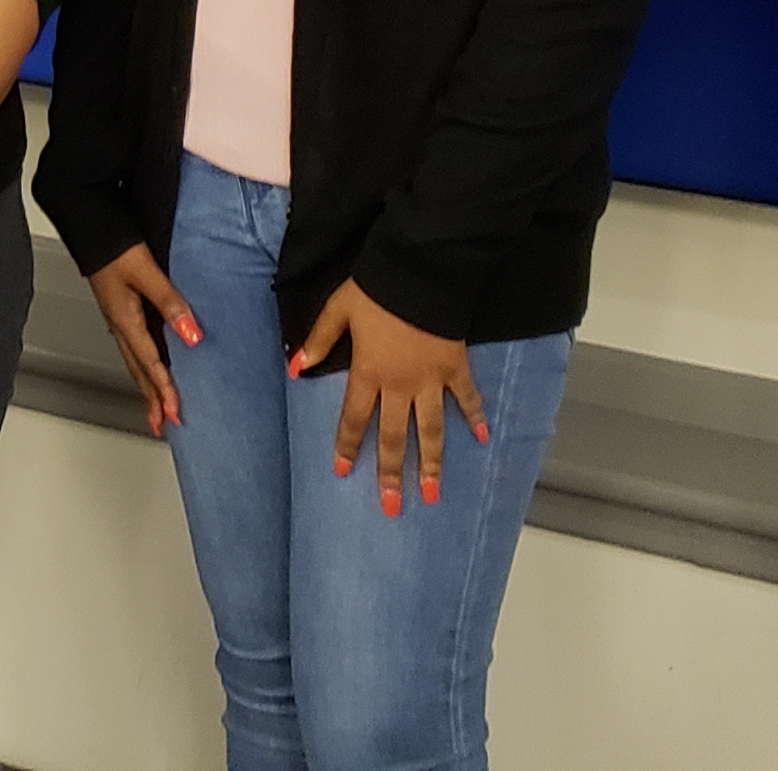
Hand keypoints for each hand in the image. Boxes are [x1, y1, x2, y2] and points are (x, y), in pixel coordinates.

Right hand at [81, 243, 202, 436]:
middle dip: (152, 400)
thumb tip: (191, 334)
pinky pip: (133, 349)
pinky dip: (141, 368)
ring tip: (154, 409)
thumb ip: (170, 303)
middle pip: (138, 372)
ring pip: (134, 363)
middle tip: (163, 424)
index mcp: (126, 321)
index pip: (150, 365)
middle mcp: (120, 325)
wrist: (92, 229)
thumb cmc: (116, 247)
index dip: (164, 391)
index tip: (175, 414)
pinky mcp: (120, 310)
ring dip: (145, 388)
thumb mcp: (147, 273)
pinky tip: (147, 368)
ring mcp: (118, 319)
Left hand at [290, 277, 488, 516]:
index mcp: (368, 372)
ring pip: (431, 429)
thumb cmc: (375, 289)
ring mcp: (431, 379)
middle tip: (392, 507)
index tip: (343, 473)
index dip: (348, 446)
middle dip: (391, 473)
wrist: (421, 270)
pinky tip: (483, 439)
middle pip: (394, 436)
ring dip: (431, 462)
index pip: (354, 418)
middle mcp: (399, 384)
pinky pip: (467, 398)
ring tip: (432, 493)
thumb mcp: (338, 309)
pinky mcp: (455, 367)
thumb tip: (293, 367)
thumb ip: (318, 340)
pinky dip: (475, 417)